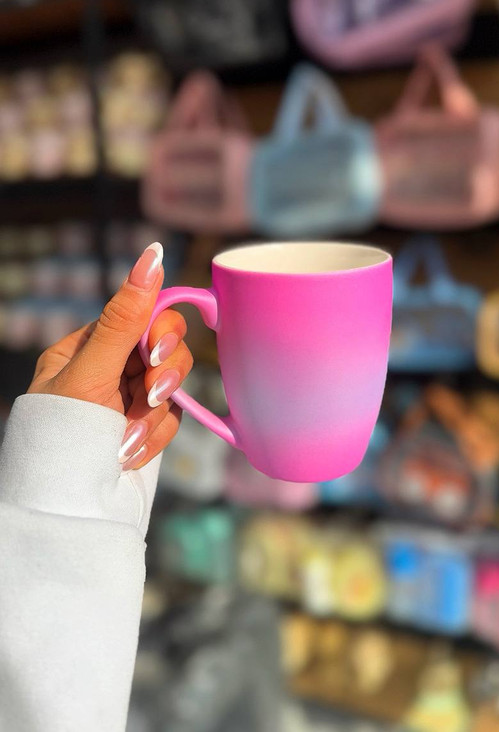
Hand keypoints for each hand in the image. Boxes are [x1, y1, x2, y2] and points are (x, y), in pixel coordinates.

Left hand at [27, 243, 192, 470]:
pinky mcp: (148, 429)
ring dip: (152, 415)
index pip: (143, 316)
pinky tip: (125, 454)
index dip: (161, 331)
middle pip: (167, 349)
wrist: (64, 506)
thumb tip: (151, 255)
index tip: (156, 351)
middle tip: (149, 395)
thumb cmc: (62, 434)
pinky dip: (153, 438)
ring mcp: (131, 400)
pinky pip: (173, 420)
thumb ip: (125, 318)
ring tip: (123, 439)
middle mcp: (112, 369)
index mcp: (89, 347)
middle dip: (162, 375)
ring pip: (173, 386)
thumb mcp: (90, 372)